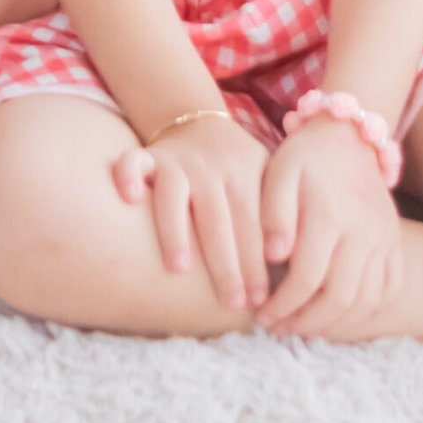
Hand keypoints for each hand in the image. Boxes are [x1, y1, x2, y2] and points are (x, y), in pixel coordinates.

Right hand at [111, 113, 268, 310]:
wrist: (198, 122)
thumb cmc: (237, 168)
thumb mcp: (265, 177)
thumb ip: (277, 213)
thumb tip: (294, 270)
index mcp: (245, 174)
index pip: (253, 222)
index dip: (256, 261)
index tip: (261, 299)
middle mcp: (211, 167)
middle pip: (217, 218)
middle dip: (225, 262)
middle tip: (231, 300)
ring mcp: (177, 162)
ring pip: (174, 194)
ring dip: (175, 230)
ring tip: (178, 268)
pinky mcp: (149, 156)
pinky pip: (133, 161)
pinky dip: (128, 174)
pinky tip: (128, 197)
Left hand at [255, 116, 402, 338]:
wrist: (349, 137)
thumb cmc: (305, 157)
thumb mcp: (279, 172)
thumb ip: (274, 214)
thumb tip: (275, 257)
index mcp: (331, 215)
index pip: (306, 278)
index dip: (283, 305)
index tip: (262, 315)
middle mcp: (364, 231)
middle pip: (339, 298)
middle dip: (305, 322)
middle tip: (280, 328)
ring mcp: (385, 239)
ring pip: (366, 301)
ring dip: (334, 324)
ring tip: (304, 327)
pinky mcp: (395, 243)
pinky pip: (389, 289)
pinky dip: (367, 311)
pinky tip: (339, 314)